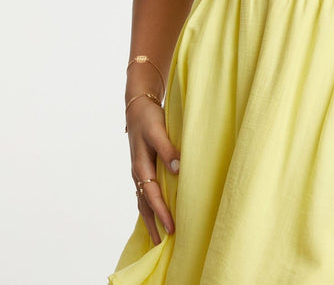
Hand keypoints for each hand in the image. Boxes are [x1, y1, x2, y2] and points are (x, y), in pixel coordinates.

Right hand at [126, 98, 180, 244]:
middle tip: (162, 244)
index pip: (152, 195)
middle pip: (144, 204)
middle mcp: (138, 172)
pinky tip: (155, 212)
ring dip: (150, 217)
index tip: (171, 228)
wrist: (137, 107)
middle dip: (153, 223)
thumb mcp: (158, 130)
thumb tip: (177, 169)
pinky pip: (145, 192)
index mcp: (140, 165)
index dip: (161, 212)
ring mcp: (139, 170)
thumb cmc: (149, 118)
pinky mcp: (143, 167)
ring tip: (157, 235)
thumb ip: (167, 149)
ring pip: (144, 200)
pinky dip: (149, 205)